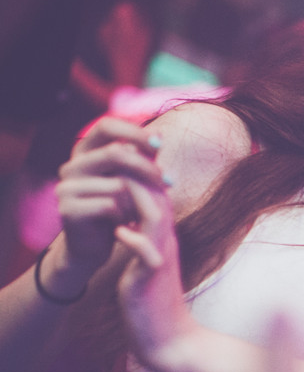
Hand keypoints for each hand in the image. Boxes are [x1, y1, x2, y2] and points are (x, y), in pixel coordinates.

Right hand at [55, 116, 165, 275]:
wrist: (93, 246)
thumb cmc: (117, 210)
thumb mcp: (131, 181)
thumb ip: (140, 160)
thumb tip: (160, 137)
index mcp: (84, 152)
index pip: (105, 125)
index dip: (134, 131)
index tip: (160, 144)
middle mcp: (71, 166)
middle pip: (115, 153)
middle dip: (148, 168)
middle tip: (170, 183)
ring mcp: (66, 187)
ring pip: (118, 184)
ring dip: (137, 200)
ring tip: (138, 213)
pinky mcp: (68, 209)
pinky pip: (110, 206)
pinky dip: (125, 216)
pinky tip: (126, 225)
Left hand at [111, 142, 192, 364]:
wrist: (168, 336)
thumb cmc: (154, 298)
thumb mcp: (148, 258)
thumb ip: (143, 235)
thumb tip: (130, 215)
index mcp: (162, 234)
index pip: (156, 191)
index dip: (139, 170)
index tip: (118, 157)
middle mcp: (166, 240)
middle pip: (159, 195)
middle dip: (137, 173)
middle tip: (116, 157)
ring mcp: (161, 257)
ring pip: (155, 216)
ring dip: (135, 197)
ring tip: (116, 185)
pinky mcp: (152, 277)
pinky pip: (146, 252)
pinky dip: (133, 239)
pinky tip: (120, 234)